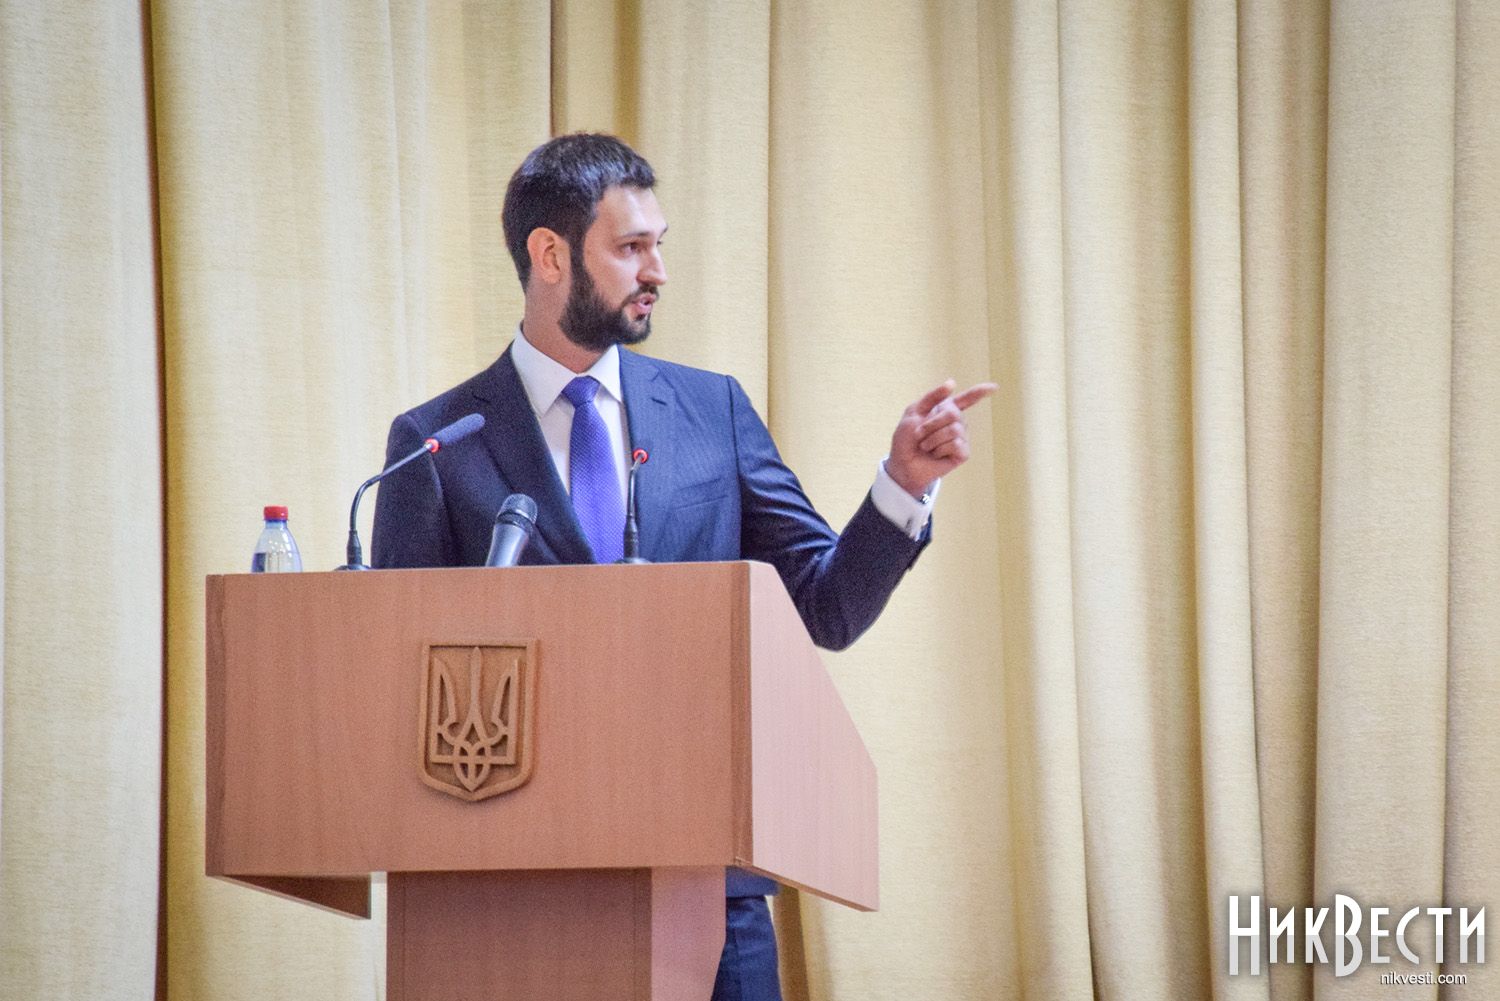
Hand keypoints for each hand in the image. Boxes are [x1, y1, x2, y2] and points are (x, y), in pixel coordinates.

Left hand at [886, 379, 997, 497]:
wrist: (903, 463)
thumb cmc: (906, 438)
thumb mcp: (914, 412)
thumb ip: (932, 397)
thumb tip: (952, 382)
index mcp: (945, 409)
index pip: (966, 399)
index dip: (980, 392)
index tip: (994, 387)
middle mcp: (957, 422)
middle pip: (953, 414)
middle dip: (932, 424)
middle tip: (919, 434)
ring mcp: (961, 438)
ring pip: (953, 430)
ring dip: (932, 439)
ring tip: (926, 446)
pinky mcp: (962, 453)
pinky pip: (956, 444)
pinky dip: (940, 449)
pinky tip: (936, 454)